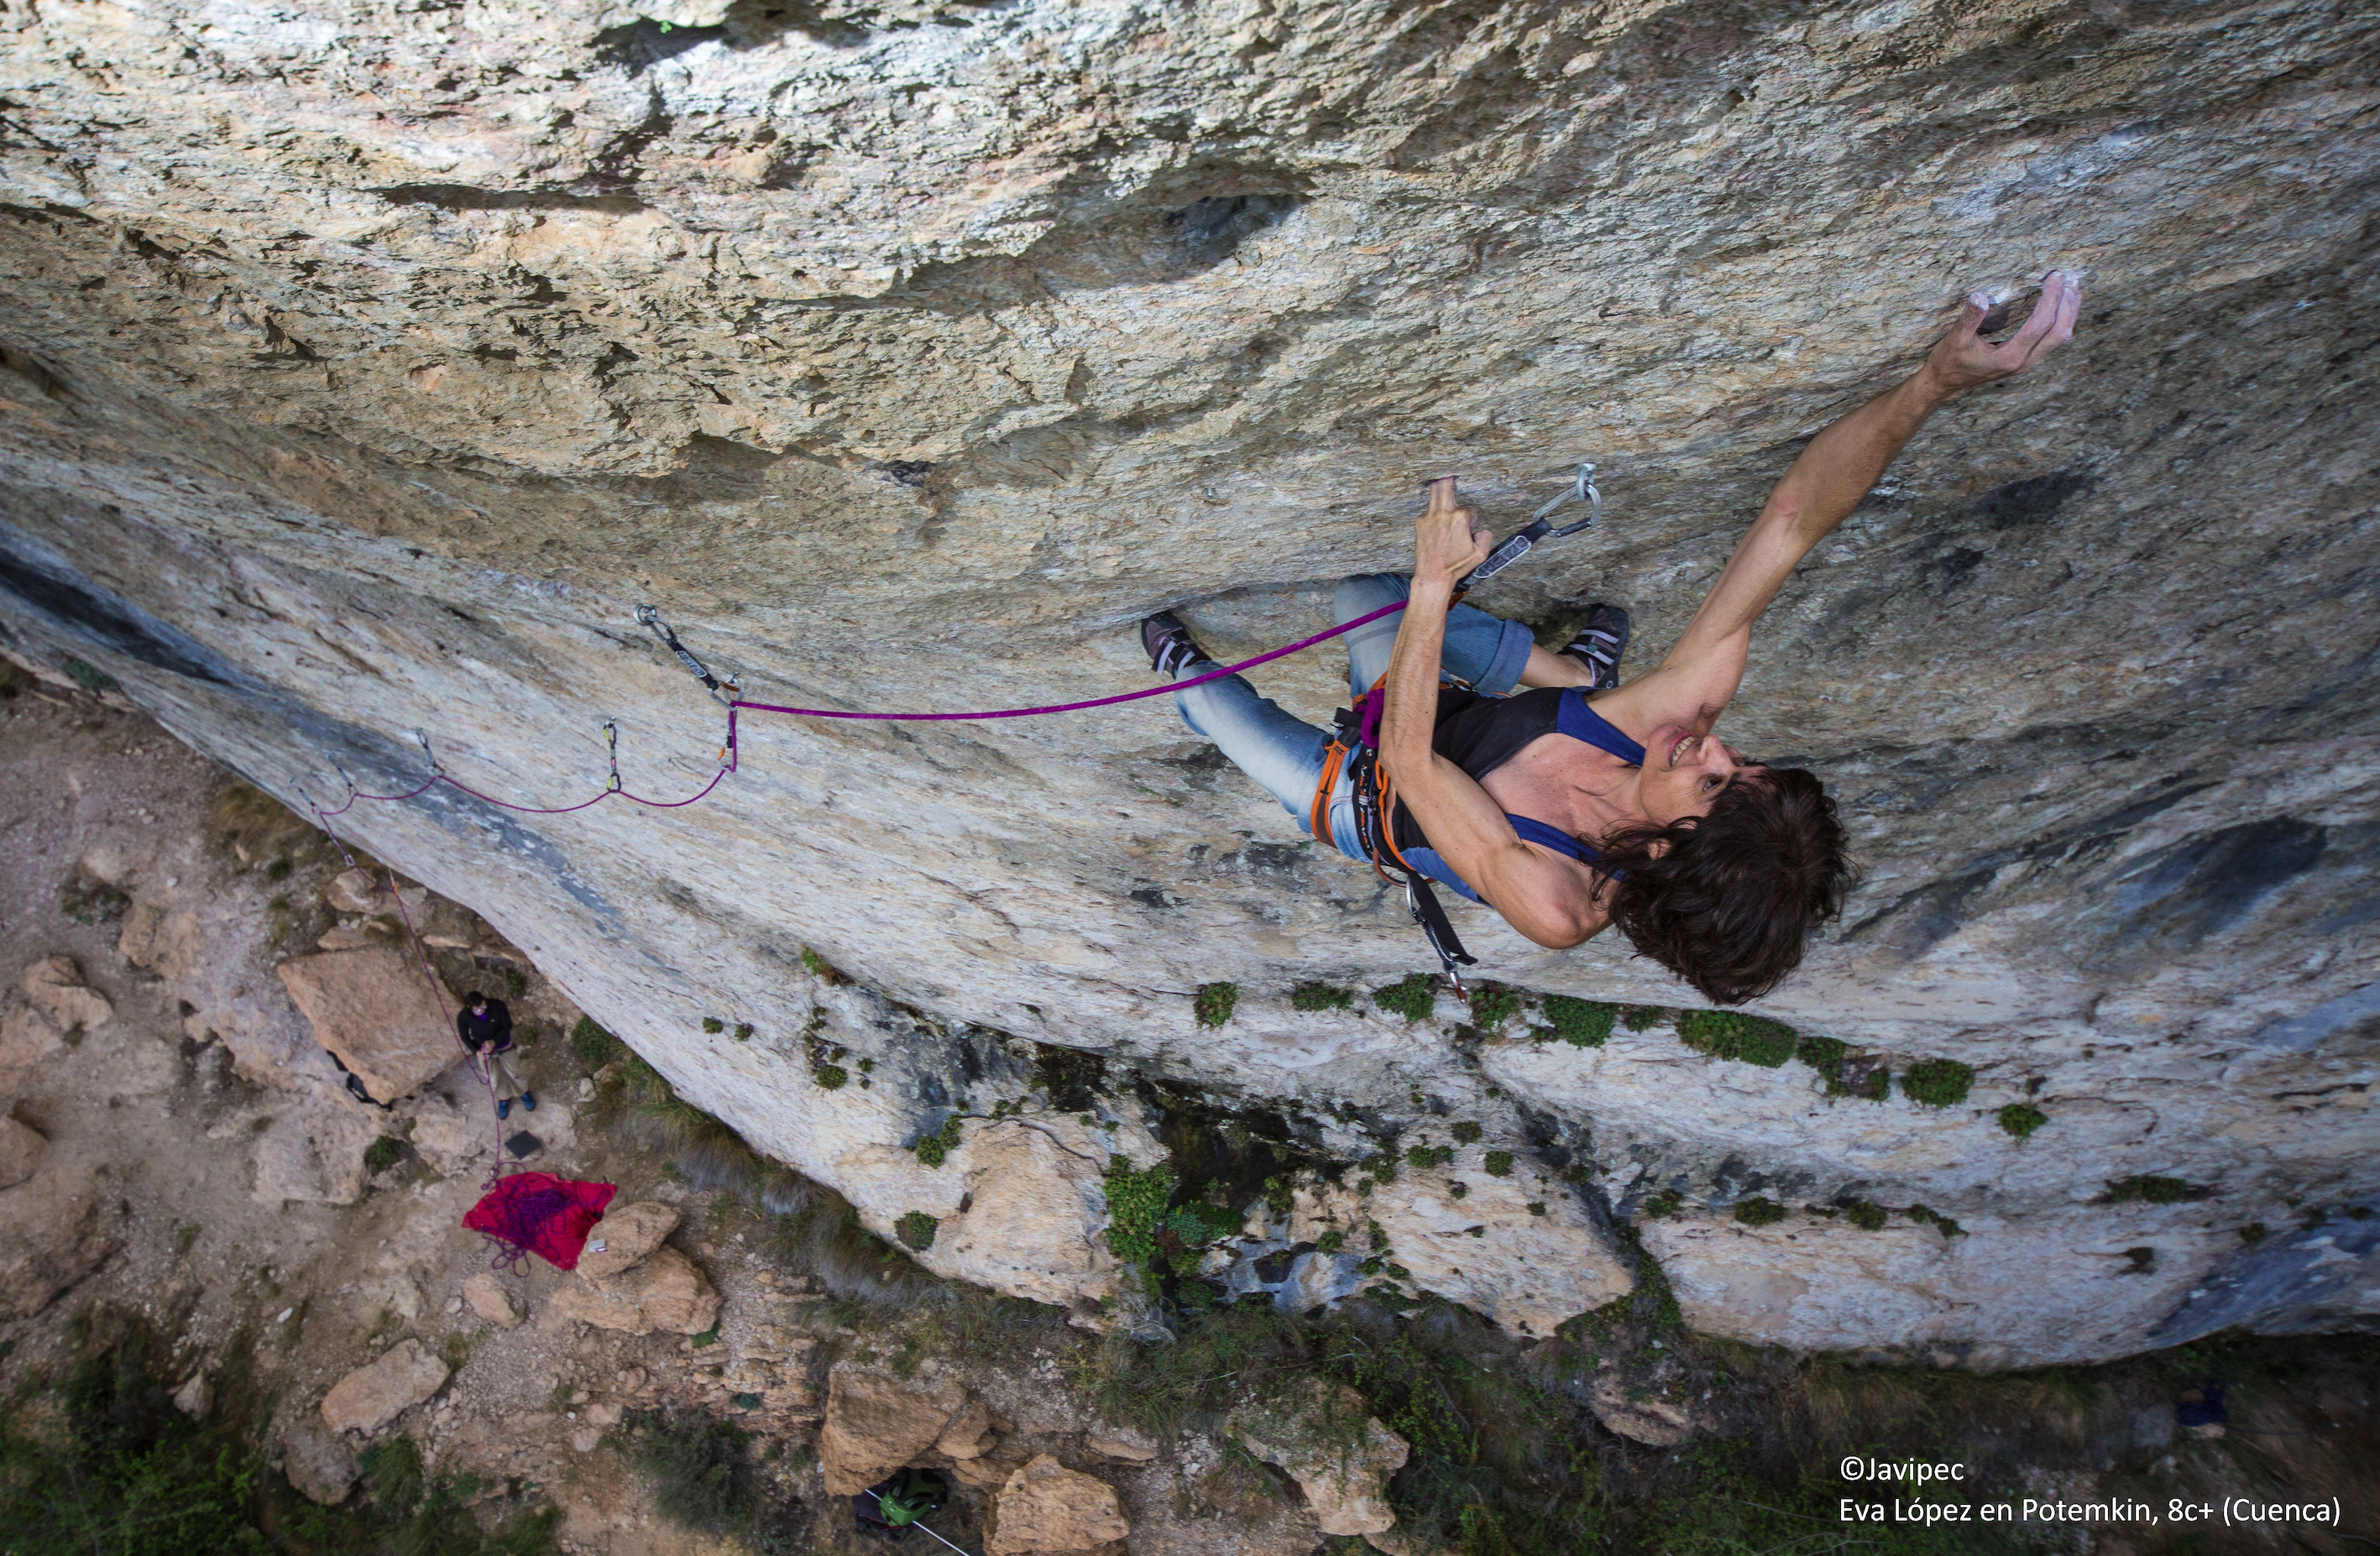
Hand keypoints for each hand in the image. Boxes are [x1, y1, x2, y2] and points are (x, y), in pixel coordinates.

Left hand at [1413, 476, 1491, 589]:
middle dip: (1448, 477)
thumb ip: (1486, 536)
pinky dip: (1433, 514)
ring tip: (1441, 479)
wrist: (1433, 574)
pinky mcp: (1420, 523)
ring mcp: (1429, 517)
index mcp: (1459, 519)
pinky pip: (1428, 512)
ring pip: (1434, 494)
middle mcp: (1443, 514)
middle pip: (1445, 486)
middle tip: (1449, 469)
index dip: (1472, 518)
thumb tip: (1480, 529)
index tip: (1470, 527)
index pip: (1470, 510)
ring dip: (1439, 488)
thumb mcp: (1481, 554)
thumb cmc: (1456, 565)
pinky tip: (1436, 524)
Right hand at [1920, 270, 2081, 396]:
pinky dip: (2061, 320)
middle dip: (2068, 304)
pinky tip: (2062, 304)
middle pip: (2059, 333)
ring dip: (2069, 312)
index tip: (2053, 277)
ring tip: (2072, 287)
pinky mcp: (2026, 360)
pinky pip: (2052, 340)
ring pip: (2060, 337)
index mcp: (2008, 357)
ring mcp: (2026, 363)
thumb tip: (1979, 296)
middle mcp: (2023, 362)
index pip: (2039, 325)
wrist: (1944, 384)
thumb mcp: (1954, 338)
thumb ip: (1970, 318)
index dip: (2050, 299)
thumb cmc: (1948, 361)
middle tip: (2069, 279)